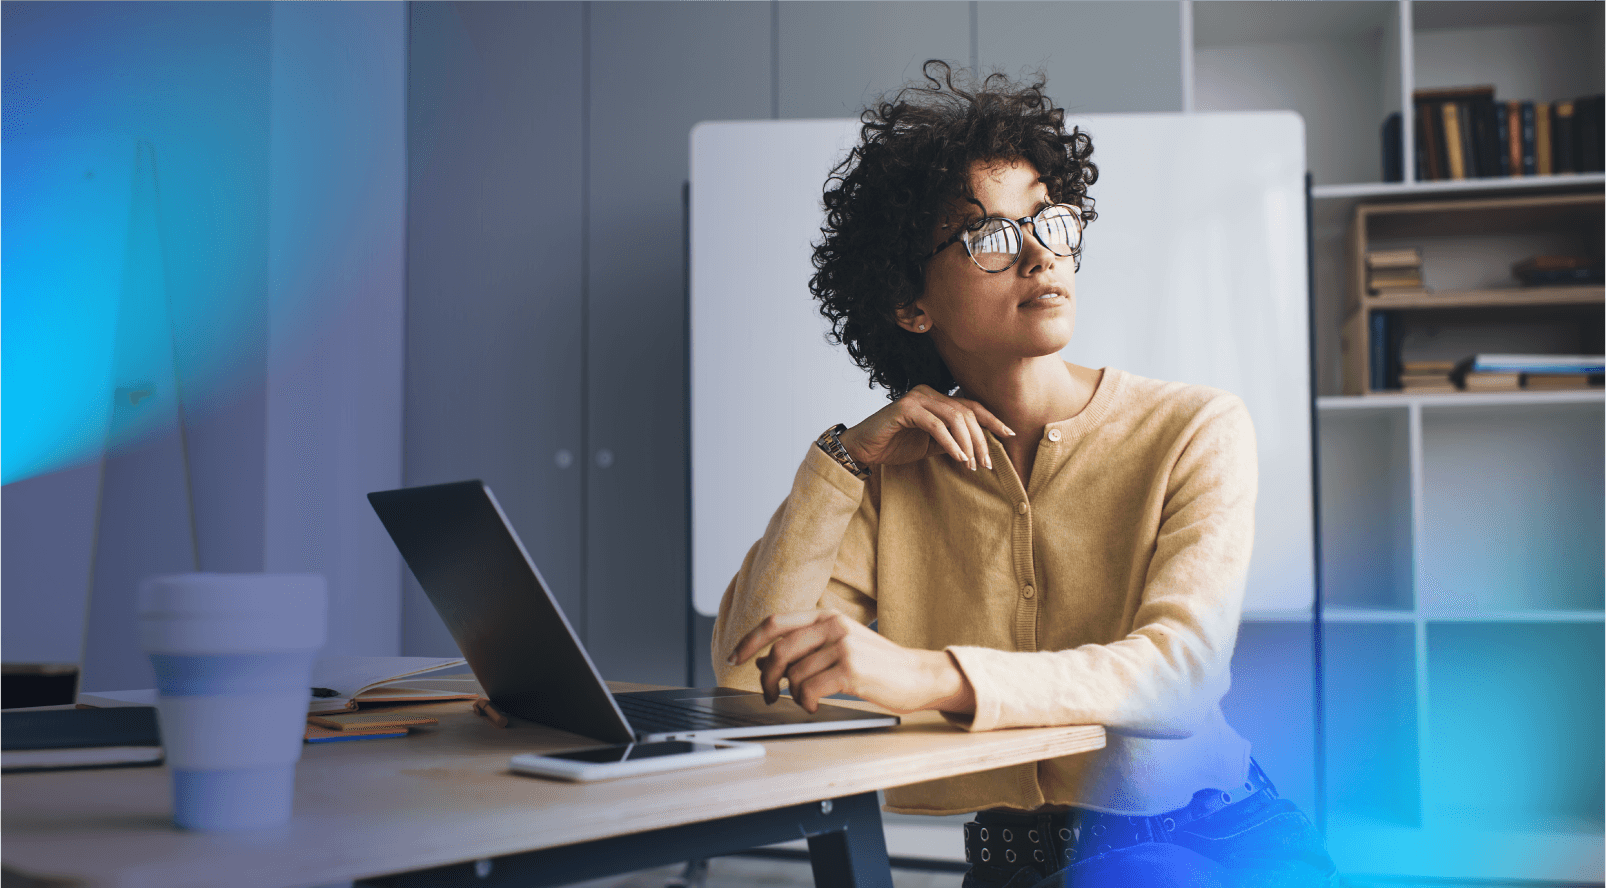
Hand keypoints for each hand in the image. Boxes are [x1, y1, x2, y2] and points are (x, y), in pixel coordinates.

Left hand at [726, 610, 975, 714]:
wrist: (917, 675)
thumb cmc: (876, 663)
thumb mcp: (840, 644)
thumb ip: (806, 647)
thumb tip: (765, 662)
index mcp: (826, 615)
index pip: (775, 622)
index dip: (749, 640)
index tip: (735, 657)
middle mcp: (833, 625)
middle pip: (779, 651)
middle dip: (766, 677)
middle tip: (768, 694)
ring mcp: (843, 646)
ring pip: (794, 675)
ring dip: (793, 694)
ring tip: (806, 700)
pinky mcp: (851, 669)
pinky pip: (810, 689)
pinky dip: (806, 702)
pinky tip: (814, 705)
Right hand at [838, 385, 1013, 471]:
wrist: (863, 449)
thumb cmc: (895, 445)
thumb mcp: (931, 445)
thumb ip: (953, 441)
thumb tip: (980, 448)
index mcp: (936, 398)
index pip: (970, 406)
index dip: (992, 419)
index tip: (1009, 434)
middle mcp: (929, 393)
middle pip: (966, 413)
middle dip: (980, 440)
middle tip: (986, 464)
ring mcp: (917, 398)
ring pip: (955, 418)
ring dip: (967, 444)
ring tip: (971, 465)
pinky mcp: (905, 409)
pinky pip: (936, 426)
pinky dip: (950, 443)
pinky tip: (958, 457)